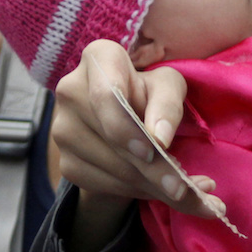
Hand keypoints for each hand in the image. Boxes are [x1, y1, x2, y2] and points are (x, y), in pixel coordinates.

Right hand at [51, 40, 216, 218]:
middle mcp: (70, 91)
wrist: (124, 118)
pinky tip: (158, 189)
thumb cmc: (149, 93)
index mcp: (98, 59)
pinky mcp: (66, 163)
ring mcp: (62, 130)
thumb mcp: (168, 87)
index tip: (156, 150)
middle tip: (189, 188)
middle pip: (113, 140)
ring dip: (152, 186)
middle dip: (155, 169)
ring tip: (184, 190)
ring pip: (112, 168)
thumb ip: (168, 104)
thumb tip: (160, 138)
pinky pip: (104, 186)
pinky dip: (137, 193)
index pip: (106, 95)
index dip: (128, 128)